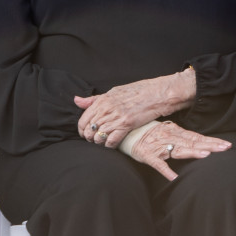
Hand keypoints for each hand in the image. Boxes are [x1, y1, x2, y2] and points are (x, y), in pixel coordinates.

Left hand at [76, 71, 192, 146]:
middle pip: (89, 129)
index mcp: (102, 100)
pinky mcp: (127, 124)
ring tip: (103, 142)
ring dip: (99, 142)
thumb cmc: (139, 91)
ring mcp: (116, 117)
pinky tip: (112, 144)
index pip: (83, 119)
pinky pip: (112, 140)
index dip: (82, 129)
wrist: (159, 93)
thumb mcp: (114, 92)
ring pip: (99, 136)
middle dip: (90, 137)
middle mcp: (107, 109)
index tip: (86, 133)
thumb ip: (95, 99)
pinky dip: (110, 145)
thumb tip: (77, 100)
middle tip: (94, 140)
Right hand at [125, 121, 231, 181]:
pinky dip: (166, 170)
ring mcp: (159, 146)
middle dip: (209, 145)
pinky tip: (174, 177)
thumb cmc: (150, 133)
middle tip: (225, 148)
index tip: (226, 144)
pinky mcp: (148, 155)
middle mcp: (170, 137)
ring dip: (192, 152)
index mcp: (176, 132)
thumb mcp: (168, 132)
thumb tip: (202, 142)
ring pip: (178, 150)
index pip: (197, 137)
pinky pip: (158, 164)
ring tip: (206, 155)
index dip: (212, 141)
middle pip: (193, 142)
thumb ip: (183, 137)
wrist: (125, 131)